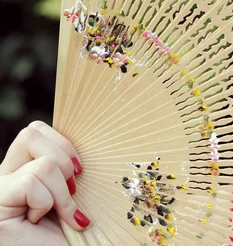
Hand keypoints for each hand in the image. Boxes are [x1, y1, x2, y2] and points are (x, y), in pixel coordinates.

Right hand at [0, 121, 88, 245]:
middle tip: (70, 191)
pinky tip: (38, 221)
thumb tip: (92, 138)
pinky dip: (47, 203)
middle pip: (32, 132)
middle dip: (64, 160)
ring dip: (60, 192)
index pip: (37, 130)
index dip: (65, 146)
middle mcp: (7, 174)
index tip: (79, 174)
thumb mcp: (76, 193)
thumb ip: (70, 168)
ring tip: (55, 214)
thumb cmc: (71, 234)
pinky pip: (32, 182)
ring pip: (42, 162)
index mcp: (24, 168)